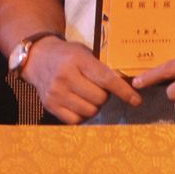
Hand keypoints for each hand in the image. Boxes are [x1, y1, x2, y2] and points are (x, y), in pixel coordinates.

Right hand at [21, 36, 142, 123]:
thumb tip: (127, 85)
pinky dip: (82, 115)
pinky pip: (76, 120)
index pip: (106, 79)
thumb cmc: (68, 55)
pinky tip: (79, 104)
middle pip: (99, 99)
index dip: (124, 91)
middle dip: (105, 96)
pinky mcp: (50, 105)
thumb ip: (102, 67)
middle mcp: (65, 77)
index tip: (136, 100)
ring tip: (88, 96)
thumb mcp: (85, 53)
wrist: (38, 58)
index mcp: (78, 60)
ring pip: (90, 111)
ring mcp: (56, 92)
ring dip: (94, 106)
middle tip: (99, 89)